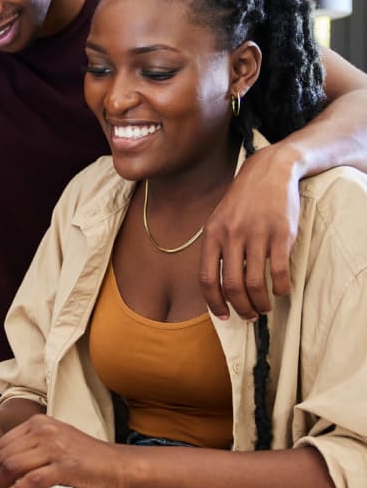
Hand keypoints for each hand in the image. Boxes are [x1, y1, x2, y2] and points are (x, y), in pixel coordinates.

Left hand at [0, 414, 127, 487]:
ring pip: (12, 466)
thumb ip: (29, 450)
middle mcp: (44, 430)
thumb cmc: (87, 461)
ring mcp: (55, 447)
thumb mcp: (54, 446)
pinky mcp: (65, 466)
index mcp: (38, 423)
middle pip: (2, 454)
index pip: (0, 443)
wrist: (120, 467)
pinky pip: (30, 481)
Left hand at [199, 143, 301, 320]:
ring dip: (260, 303)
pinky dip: (281, 288)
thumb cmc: (243, 201)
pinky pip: (279, 271)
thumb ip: (216, 248)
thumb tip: (216, 284)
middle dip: (240, 308)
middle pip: (232, 286)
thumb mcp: (218, 220)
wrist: (269, 171)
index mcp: (212, 235)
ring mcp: (256, 235)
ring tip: (264, 308)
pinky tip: (282, 291)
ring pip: (255, 283)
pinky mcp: (281, 234)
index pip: (207, 278)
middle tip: (249, 316)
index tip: (223, 316)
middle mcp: (231, 236)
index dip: (214, 302)